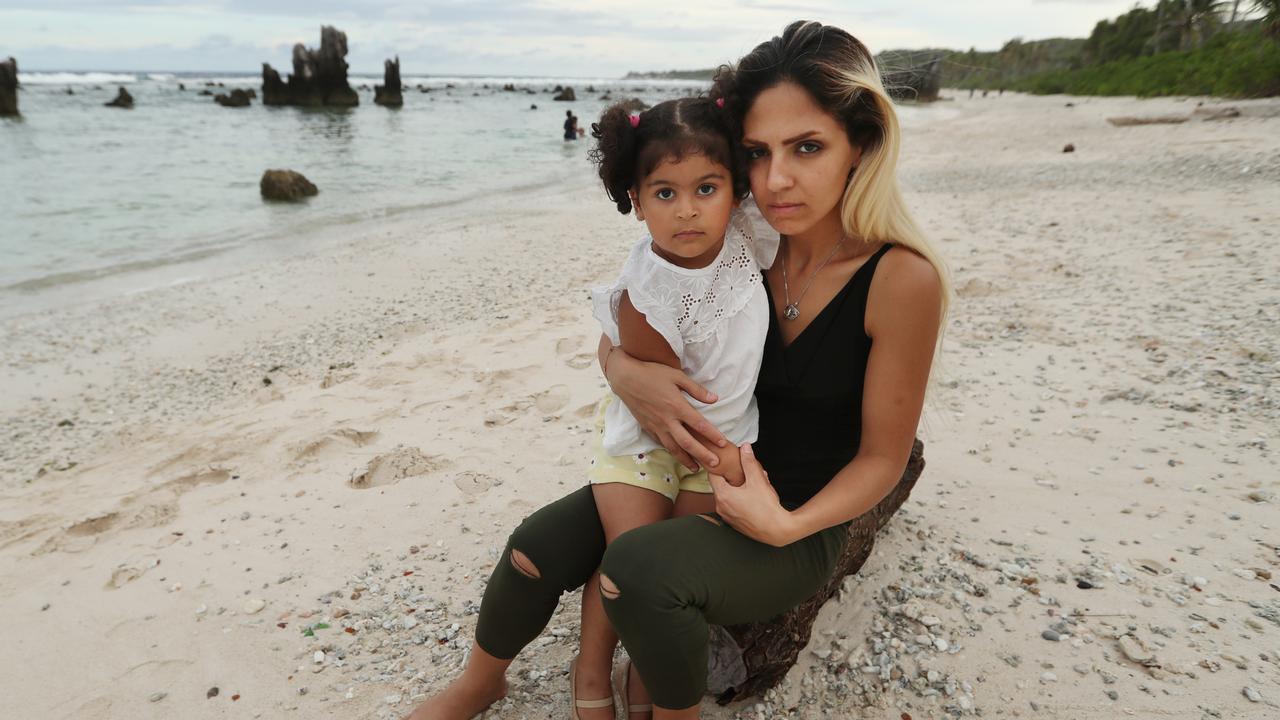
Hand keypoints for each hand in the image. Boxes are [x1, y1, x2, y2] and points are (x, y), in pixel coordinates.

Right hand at [607, 349, 727, 470]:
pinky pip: (661, 443)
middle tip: (715, 464)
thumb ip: (696, 389)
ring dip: (686, 460)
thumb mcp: (677, 376)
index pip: (699, 424)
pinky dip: (671, 452)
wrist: (625, 378)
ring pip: (673, 448)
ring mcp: (656, 426)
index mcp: (677, 406)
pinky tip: (677, 456)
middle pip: (688, 442)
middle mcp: (667, 420)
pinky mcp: (647, 428)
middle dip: (703, 455)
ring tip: (697, 468)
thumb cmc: (652, 373)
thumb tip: (715, 399)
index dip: (713, 435)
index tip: (723, 443)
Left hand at [707, 444, 799, 546]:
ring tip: (755, 484)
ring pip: (728, 496)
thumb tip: (745, 448)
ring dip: (738, 488)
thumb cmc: (767, 507)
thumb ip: (749, 462)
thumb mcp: (758, 480)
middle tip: (746, 472)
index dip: (719, 465)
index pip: (712, 474)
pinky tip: (754, 497)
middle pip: (721, 485)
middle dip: (733, 476)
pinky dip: (740, 499)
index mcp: (723, 495)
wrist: (777, 531)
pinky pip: (733, 506)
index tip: (726, 460)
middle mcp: (721, 507)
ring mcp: (727, 516)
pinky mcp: (734, 523)